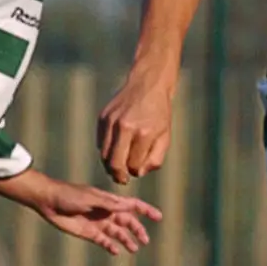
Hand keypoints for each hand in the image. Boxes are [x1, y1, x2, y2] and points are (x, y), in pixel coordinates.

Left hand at [37, 182, 161, 254]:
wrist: (49, 201)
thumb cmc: (70, 195)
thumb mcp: (91, 198)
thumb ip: (109, 204)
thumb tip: (129, 207)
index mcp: (110, 201)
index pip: (133, 205)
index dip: (146, 211)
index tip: (158, 217)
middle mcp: (107, 212)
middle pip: (128, 222)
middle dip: (138, 230)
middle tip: (145, 240)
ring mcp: (99, 223)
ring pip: (118, 234)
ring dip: (126, 240)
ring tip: (134, 249)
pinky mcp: (89, 233)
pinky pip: (104, 241)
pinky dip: (111, 246)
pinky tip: (116, 252)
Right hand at [98, 64, 175, 183]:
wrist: (148, 86)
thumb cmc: (159, 114)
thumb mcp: (165, 137)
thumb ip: (155, 159)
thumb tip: (138, 173)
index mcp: (143, 133)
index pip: (133, 166)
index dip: (135, 172)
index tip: (136, 171)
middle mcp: (124, 127)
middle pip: (114, 163)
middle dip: (118, 176)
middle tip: (121, 179)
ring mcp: (111, 122)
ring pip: (104, 154)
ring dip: (110, 164)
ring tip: (117, 167)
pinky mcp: (102, 117)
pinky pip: (100, 142)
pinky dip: (106, 149)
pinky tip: (115, 149)